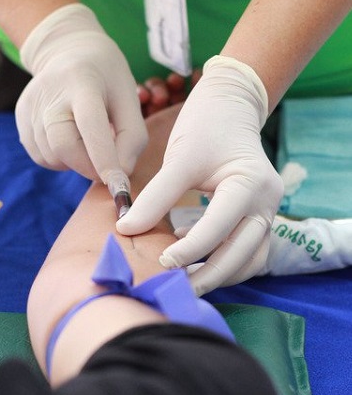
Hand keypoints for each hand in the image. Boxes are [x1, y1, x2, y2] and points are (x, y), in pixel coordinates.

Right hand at [16, 3, 147, 181]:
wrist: (68, 51)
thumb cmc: (106, 78)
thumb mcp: (129, 98)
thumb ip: (132, 137)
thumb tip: (121, 174)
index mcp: (83, 81)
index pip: (90, 124)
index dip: (104, 158)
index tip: (119, 185)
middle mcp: (50, 93)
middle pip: (64, 146)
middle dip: (89, 167)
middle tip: (106, 166)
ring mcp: (30, 106)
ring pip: (52, 157)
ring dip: (76, 162)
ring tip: (87, 139)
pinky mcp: (20, 118)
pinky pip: (42, 156)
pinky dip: (61, 159)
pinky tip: (70, 138)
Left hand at [117, 55, 283, 295]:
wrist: (229, 106)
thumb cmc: (205, 126)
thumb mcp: (180, 159)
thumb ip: (155, 197)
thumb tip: (126, 229)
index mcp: (252, 185)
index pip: (220, 228)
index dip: (189, 250)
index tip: (160, 263)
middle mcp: (267, 203)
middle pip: (242, 254)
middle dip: (209, 275)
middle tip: (175, 288)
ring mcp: (267, 211)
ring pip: (249, 258)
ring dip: (219, 274)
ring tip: (185, 281)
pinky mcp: (257, 215)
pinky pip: (246, 250)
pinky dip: (224, 260)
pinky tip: (194, 257)